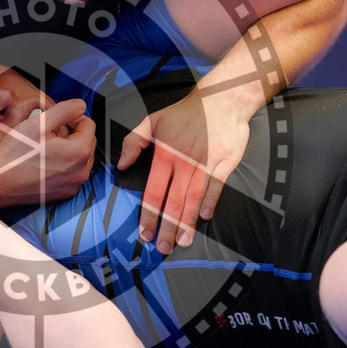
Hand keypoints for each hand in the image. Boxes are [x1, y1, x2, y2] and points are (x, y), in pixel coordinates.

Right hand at [0, 98, 95, 205]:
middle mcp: (81, 172)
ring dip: (69, 148)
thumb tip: (80, 104)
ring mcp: (73, 185)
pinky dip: (64, 164)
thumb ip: (64, 110)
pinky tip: (45, 160)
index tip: (59, 118)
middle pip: (87, 142)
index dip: (74, 116)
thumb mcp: (39, 124)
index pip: (88, 125)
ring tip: (47, 145)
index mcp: (79, 152)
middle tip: (50, 130)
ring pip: (80, 158)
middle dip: (72, 132)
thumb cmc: (17, 154)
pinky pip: (72, 173)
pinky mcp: (65, 193)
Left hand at [117, 91, 249, 253]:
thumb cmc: (184, 112)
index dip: (148, 215)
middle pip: (174, 201)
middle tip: (162, 247)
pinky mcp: (225, 162)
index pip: (153, 192)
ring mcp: (206, 163)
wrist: (221, 100)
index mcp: (165, 155)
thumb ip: (133, 142)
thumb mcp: (152, 121)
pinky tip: (204, 218)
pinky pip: (217, 186)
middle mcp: (184, 162)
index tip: (144, 233)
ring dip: (187, 222)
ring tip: (182, 242)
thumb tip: (121, 164)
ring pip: (194, 198)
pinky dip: (211, 202)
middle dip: (167, 227)